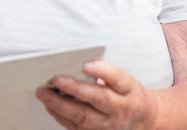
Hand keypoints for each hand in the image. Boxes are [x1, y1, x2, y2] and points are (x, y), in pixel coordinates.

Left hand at [35, 60, 156, 129]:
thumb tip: (76, 62)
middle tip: (55, 79)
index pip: (117, 78)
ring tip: (44, 93)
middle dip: (74, 88)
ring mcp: (108, 125)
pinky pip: (76, 127)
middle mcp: (120, 108)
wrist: (142, 120)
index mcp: (128, 90)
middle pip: (98, 99)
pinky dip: (60, 116)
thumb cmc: (126, 94)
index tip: (86, 64)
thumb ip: (103, 71)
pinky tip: (49, 105)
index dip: (102, 71)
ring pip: (84, 117)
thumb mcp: (123, 80)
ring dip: (60, 105)